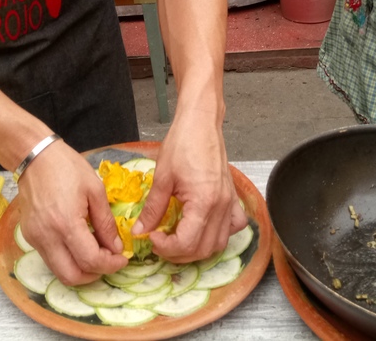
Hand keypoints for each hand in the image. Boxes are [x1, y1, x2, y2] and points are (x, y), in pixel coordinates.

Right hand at [16, 141, 128, 285]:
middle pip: (72, 277)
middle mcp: (47, 237)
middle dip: (94, 275)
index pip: (90, 260)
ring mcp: (35, 239)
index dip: (110, 265)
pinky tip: (79, 243)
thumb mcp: (95, 190)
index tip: (122, 259)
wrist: (35, 157)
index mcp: (66, 224)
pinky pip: (50, 259)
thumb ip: (106, 223)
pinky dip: (68, 259)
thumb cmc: (67, 168)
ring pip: (59, 272)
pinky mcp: (29, 237)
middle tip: (109, 261)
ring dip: (80, 269)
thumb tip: (115, 248)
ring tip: (96, 252)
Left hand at [132, 119, 246, 262]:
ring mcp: (230, 202)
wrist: (200, 122)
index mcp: (204, 202)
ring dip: (197, 249)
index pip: (187, 243)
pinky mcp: (232, 197)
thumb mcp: (162, 177)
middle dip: (179, 253)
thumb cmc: (182, 142)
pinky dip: (219, 234)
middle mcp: (221, 206)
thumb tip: (141, 230)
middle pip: (203, 249)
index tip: (152, 238)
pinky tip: (204, 228)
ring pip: (219, 243)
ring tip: (177, 238)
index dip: (166, 247)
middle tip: (160, 241)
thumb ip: (153, 209)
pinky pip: (233, 226)